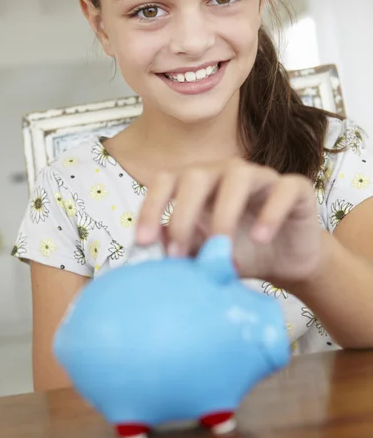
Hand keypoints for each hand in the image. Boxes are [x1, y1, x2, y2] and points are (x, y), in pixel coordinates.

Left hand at [135, 158, 323, 287]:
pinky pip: (283, 189)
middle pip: (196, 175)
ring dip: (224, 212)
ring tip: (220, 247)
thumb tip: (149, 247)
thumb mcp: (204, 254)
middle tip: (179, 253)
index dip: (152, 207)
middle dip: (183, 213)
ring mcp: (261, 177)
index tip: (143, 241)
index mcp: (199, 186)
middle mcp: (226, 174)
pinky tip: (260, 238)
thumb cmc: (241, 253)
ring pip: (238, 176)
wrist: (287, 263)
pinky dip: (271, 212)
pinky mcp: (295, 188)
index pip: (167, 181)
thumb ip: (180, 245)